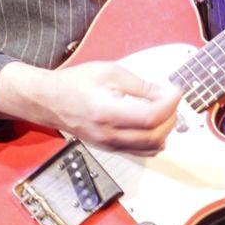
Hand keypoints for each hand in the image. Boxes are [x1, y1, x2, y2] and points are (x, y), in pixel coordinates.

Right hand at [0, 59, 182, 152]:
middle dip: (171, 118)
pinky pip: (140, 151)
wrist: (49, 100)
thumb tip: (166, 93)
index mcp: (106, 112)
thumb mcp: (110, 73)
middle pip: (154, 136)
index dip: (170, 104)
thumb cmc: (75, 83)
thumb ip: (141, 85)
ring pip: (150, 148)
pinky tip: (155, 123)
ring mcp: (108, 145)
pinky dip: (155, 140)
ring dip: (165, 130)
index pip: (150, 117)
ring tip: (165, 111)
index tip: (175, 91)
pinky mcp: (109, 148)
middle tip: (172, 100)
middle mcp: (107, 134)